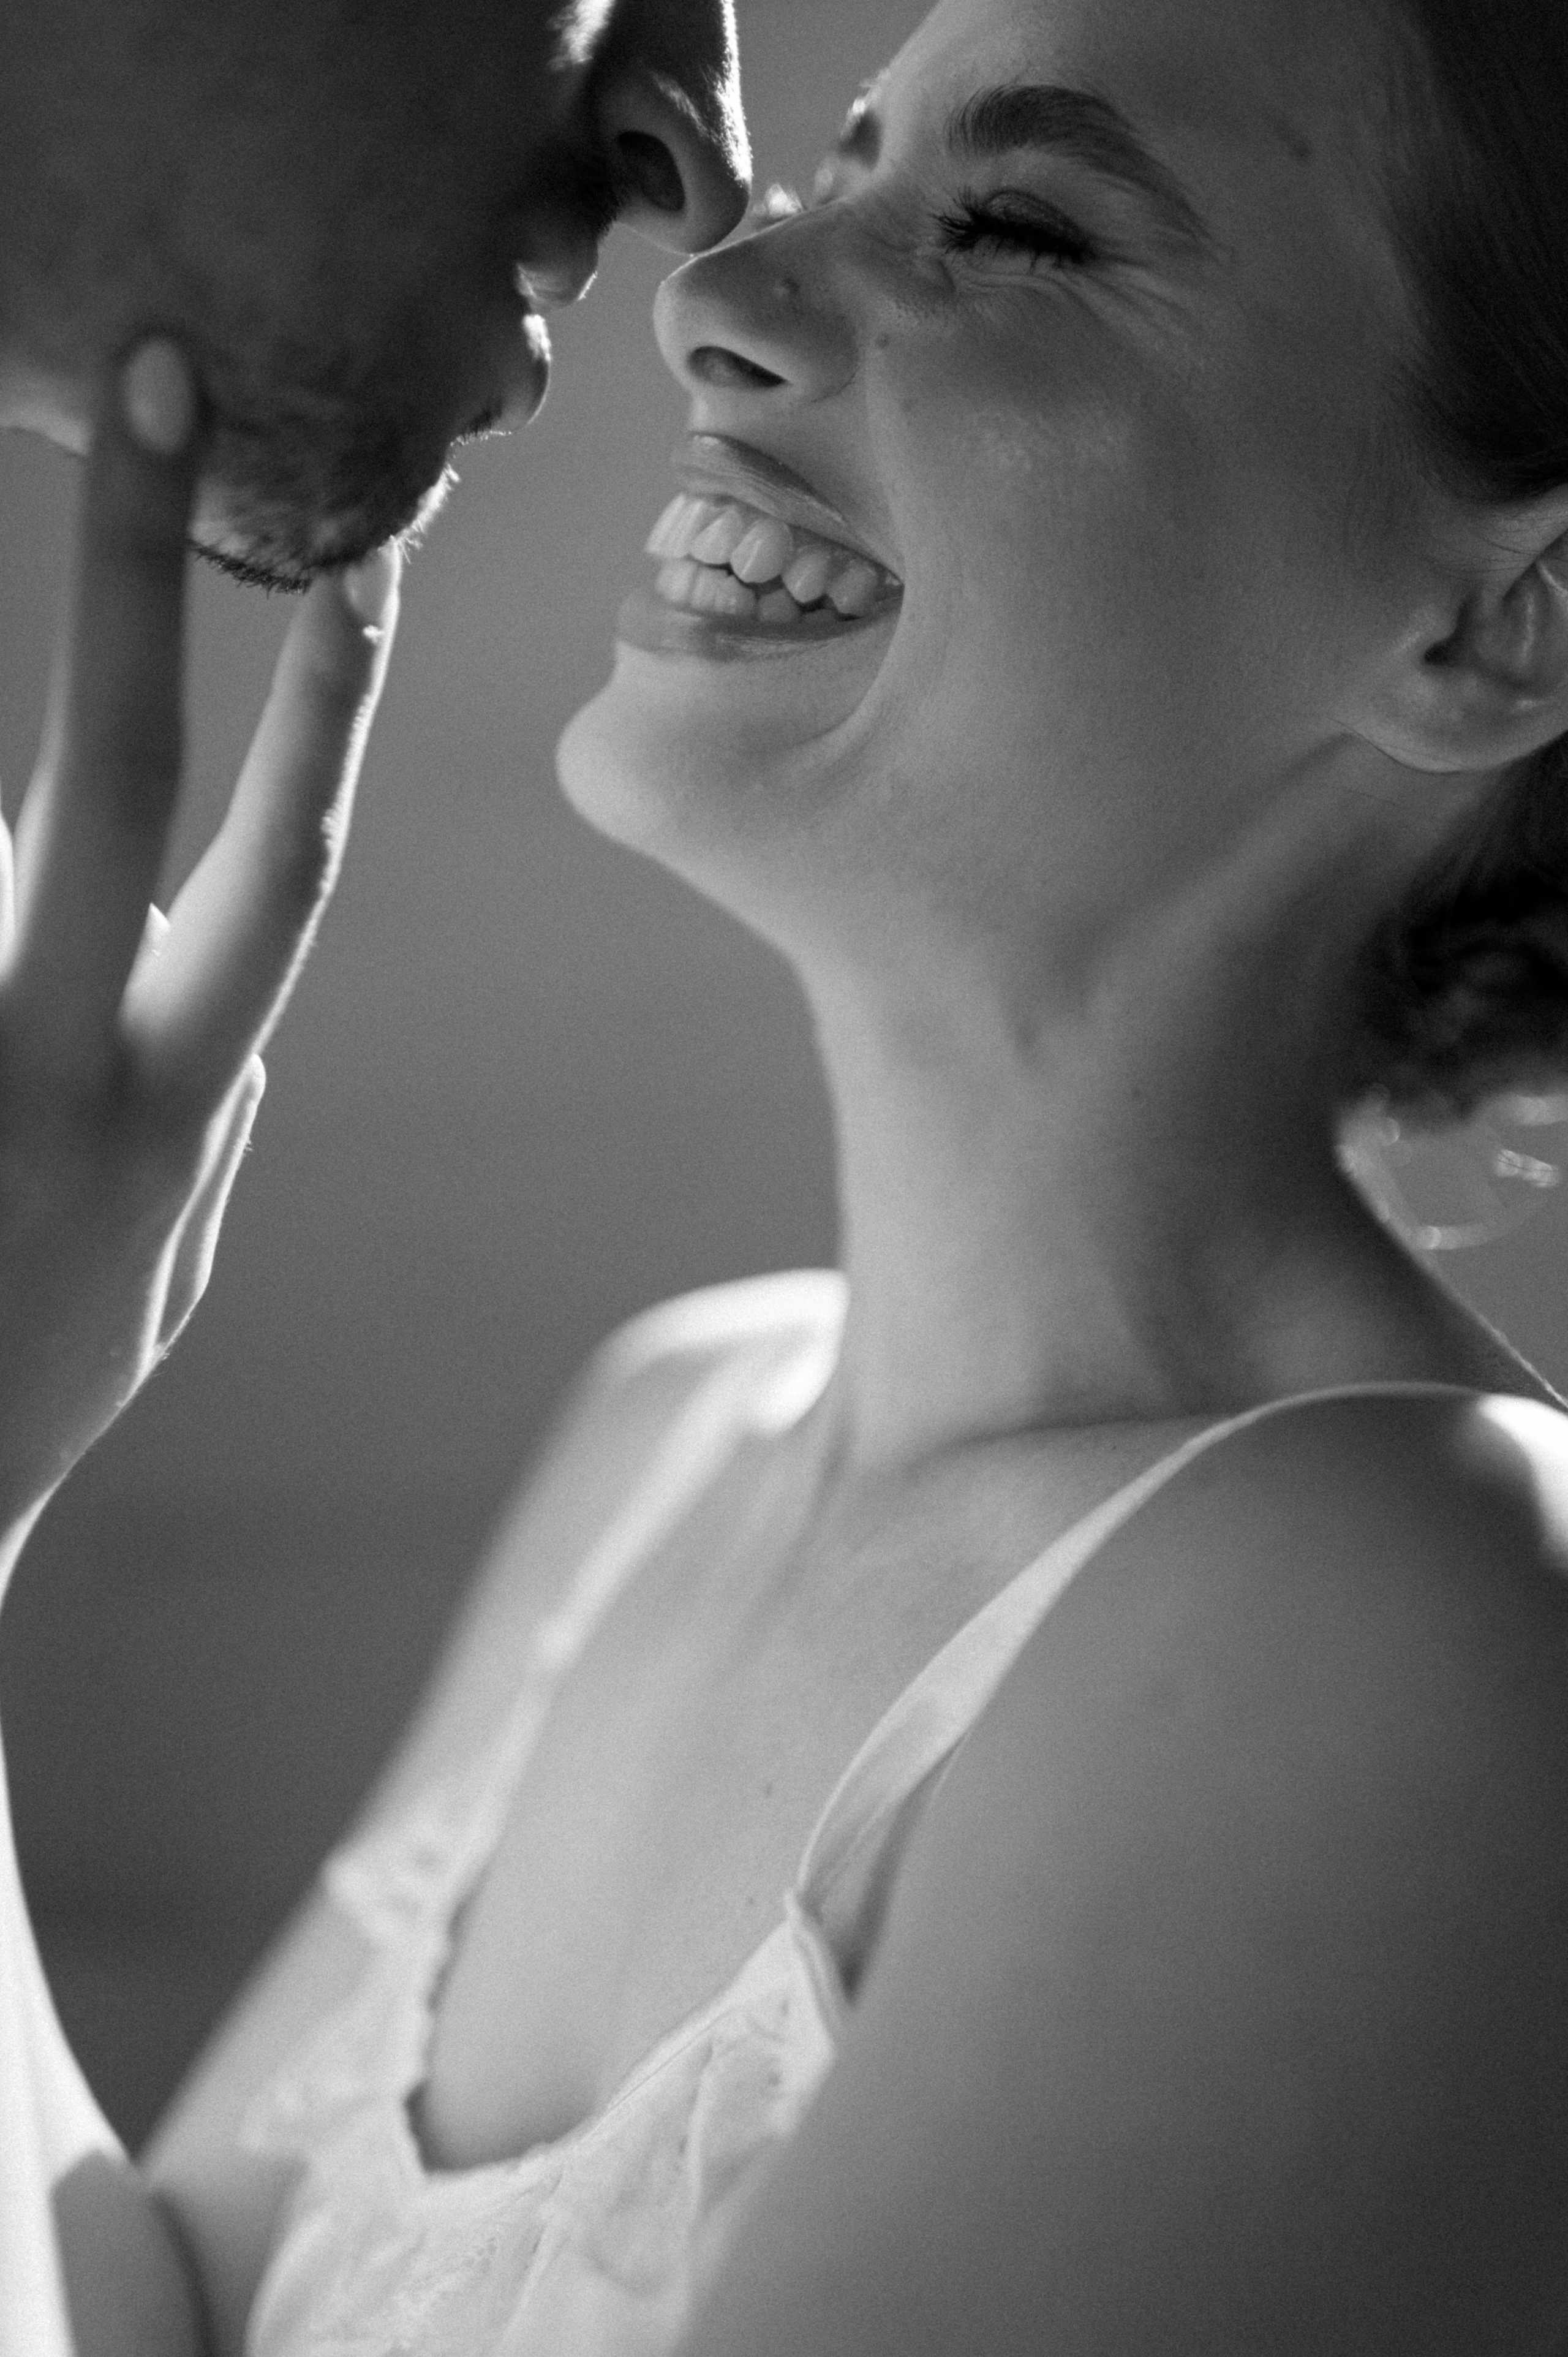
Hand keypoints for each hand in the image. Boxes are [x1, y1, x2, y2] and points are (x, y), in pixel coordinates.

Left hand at [0, 341, 399, 1537]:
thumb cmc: (23, 1393)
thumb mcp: (159, 1277)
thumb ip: (210, 1140)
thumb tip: (246, 1044)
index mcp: (174, 1100)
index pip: (277, 863)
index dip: (322, 709)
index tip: (345, 563)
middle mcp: (66, 1057)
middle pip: (108, 768)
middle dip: (141, 565)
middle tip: (159, 378)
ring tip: (1, 1077)